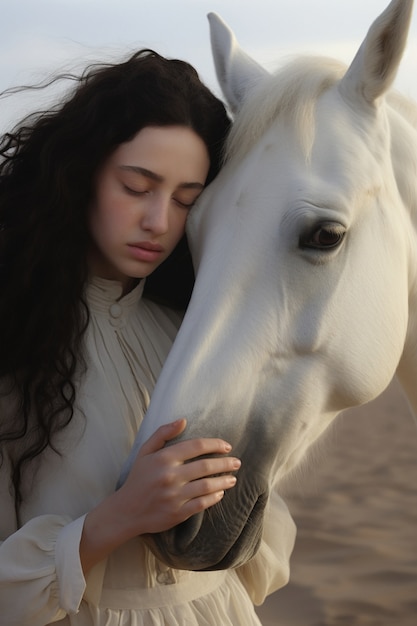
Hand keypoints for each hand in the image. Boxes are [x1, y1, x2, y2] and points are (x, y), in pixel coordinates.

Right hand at [80, 419, 239, 573]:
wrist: (125, 511)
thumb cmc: (138, 479)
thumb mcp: (145, 452)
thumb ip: (163, 433)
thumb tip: (183, 420)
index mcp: (163, 458)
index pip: (196, 446)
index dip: (214, 444)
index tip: (227, 446)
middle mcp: (170, 476)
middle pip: (206, 466)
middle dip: (225, 463)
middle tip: (237, 462)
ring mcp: (174, 496)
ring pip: (207, 486)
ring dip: (224, 481)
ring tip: (233, 478)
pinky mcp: (177, 513)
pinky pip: (202, 504)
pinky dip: (214, 498)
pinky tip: (220, 493)